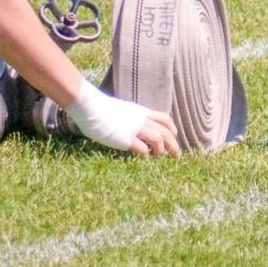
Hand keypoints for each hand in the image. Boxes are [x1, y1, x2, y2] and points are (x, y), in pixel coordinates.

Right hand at [65, 81, 181, 156]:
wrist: (90, 105)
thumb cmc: (99, 108)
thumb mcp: (121, 110)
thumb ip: (129, 117)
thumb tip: (128, 125)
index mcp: (140, 112)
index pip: (163, 118)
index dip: (171, 128)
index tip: (174, 135)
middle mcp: (141, 119)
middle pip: (165, 131)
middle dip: (173, 144)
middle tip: (177, 156)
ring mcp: (134, 128)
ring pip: (158, 139)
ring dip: (161, 151)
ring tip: (161, 159)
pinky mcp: (125, 138)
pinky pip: (143, 149)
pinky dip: (147, 156)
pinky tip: (144, 161)